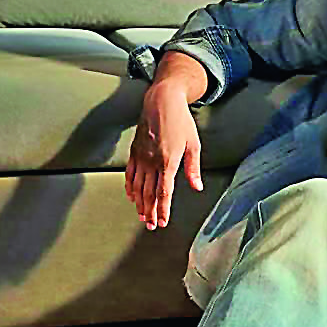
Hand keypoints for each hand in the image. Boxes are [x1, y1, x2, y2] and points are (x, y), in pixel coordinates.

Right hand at [126, 81, 202, 229]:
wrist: (161, 101)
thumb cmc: (180, 121)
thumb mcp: (193, 144)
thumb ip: (193, 168)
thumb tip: (197, 187)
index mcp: (168, 161)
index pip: (164, 192)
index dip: (163, 210)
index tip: (163, 222)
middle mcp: (151, 161)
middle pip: (149, 193)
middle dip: (150, 212)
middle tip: (151, 226)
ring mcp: (141, 156)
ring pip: (138, 186)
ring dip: (140, 203)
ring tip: (142, 216)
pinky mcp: (134, 151)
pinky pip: (129, 173)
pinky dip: (130, 187)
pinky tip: (132, 196)